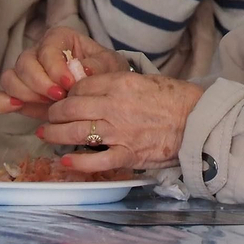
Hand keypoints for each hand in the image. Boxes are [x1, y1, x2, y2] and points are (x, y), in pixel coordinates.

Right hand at [0, 27, 129, 119]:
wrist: (100, 94)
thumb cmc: (105, 73)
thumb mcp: (110, 66)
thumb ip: (98, 66)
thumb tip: (82, 69)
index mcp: (59, 39)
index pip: (47, 49)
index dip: (55, 67)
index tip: (69, 84)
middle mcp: (38, 52)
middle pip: (24, 63)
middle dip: (40, 83)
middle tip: (59, 97)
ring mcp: (26, 74)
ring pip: (10, 78)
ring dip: (25, 93)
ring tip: (47, 105)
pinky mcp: (19, 94)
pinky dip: (3, 102)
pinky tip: (17, 107)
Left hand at [39, 71, 204, 172]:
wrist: (196, 121)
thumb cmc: (173, 98)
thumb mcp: (143, 80)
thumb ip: (116, 84)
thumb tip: (89, 88)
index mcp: (121, 84)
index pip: (81, 86)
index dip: (67, 93)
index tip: (62, 98)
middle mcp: (116, 106)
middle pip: (72, 108)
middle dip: (55, 113)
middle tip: (48, 116)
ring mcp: (120, 132)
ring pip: (76, 133)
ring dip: (56, 134)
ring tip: (47, 135)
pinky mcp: (128, 154)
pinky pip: (96, 160)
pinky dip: (77, 163)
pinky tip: (65, 161)